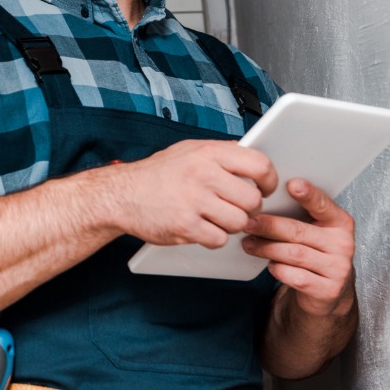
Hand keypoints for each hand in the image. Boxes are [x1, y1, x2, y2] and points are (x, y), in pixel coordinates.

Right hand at [107, 140, 277, 249]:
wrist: (121, 194)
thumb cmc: (157, 174)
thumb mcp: (189, 150)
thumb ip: (221, 153)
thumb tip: (253, 158)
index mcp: (207, 152)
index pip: (259, 164)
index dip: (269, 180)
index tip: (265, 188)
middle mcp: (202, 174)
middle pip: (252, 200)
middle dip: (248, 208)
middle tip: (235, 208)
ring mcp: (194, 200)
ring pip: (239, 222)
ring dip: (231, 225)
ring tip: (215, 218)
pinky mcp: (185, 226)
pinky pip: (219, 239)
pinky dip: (213, 238)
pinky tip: (201, 227)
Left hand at [241, 179, 355, 316]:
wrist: (327, 290)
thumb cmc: (314, 251)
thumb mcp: (313, 230)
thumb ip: (298, 215)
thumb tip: (261, 201)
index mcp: (340, 222)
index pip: (323, 205)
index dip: (308, 194)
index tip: (292, 184)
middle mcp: (343, 244)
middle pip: (298, 231)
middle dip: (268, 226)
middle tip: (247, 223)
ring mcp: (338, 269)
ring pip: (294, 254)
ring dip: (266, 248)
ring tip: (248, 244)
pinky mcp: (327, 290)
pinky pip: (296, 277)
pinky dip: (279, 270)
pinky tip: (271, 265)